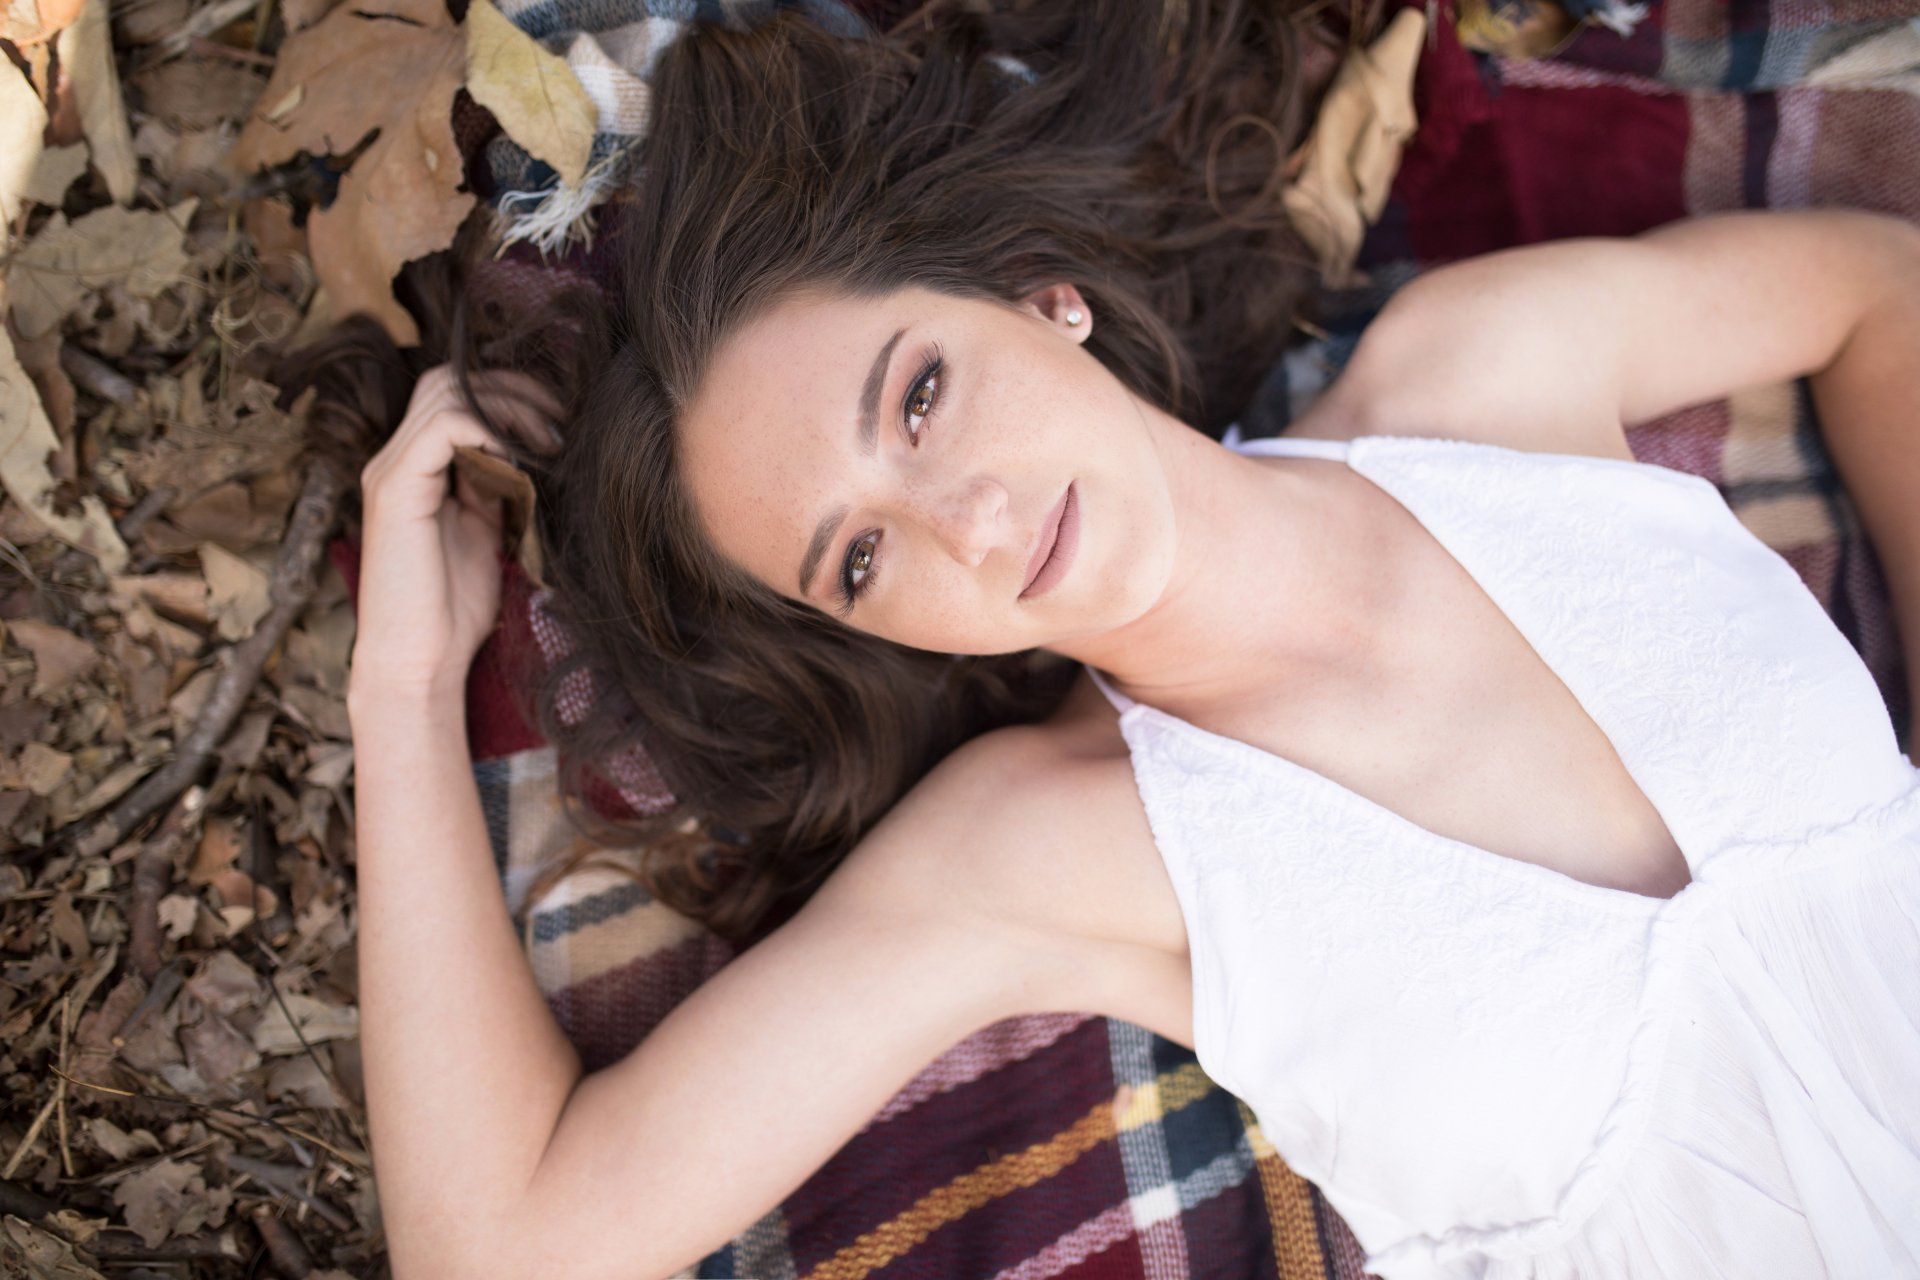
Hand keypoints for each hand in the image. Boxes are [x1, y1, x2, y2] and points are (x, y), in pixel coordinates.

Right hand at [348, 363, 562, 704]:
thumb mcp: (488, 532)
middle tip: (561, 416)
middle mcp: (396, 460)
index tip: (560, 418)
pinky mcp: (395, 489)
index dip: (508, 393)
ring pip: (445, 393)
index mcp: (415, 468)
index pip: (452, 395)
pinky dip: (490, 428)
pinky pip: (443, 428)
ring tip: (550, 436)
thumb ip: (499, 487)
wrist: (419, 662)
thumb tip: (538, 452)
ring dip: (508, 405)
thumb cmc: (453, 609)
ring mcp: (390, 471)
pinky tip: (525, 455)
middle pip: (446, 381)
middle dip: (511, 388)